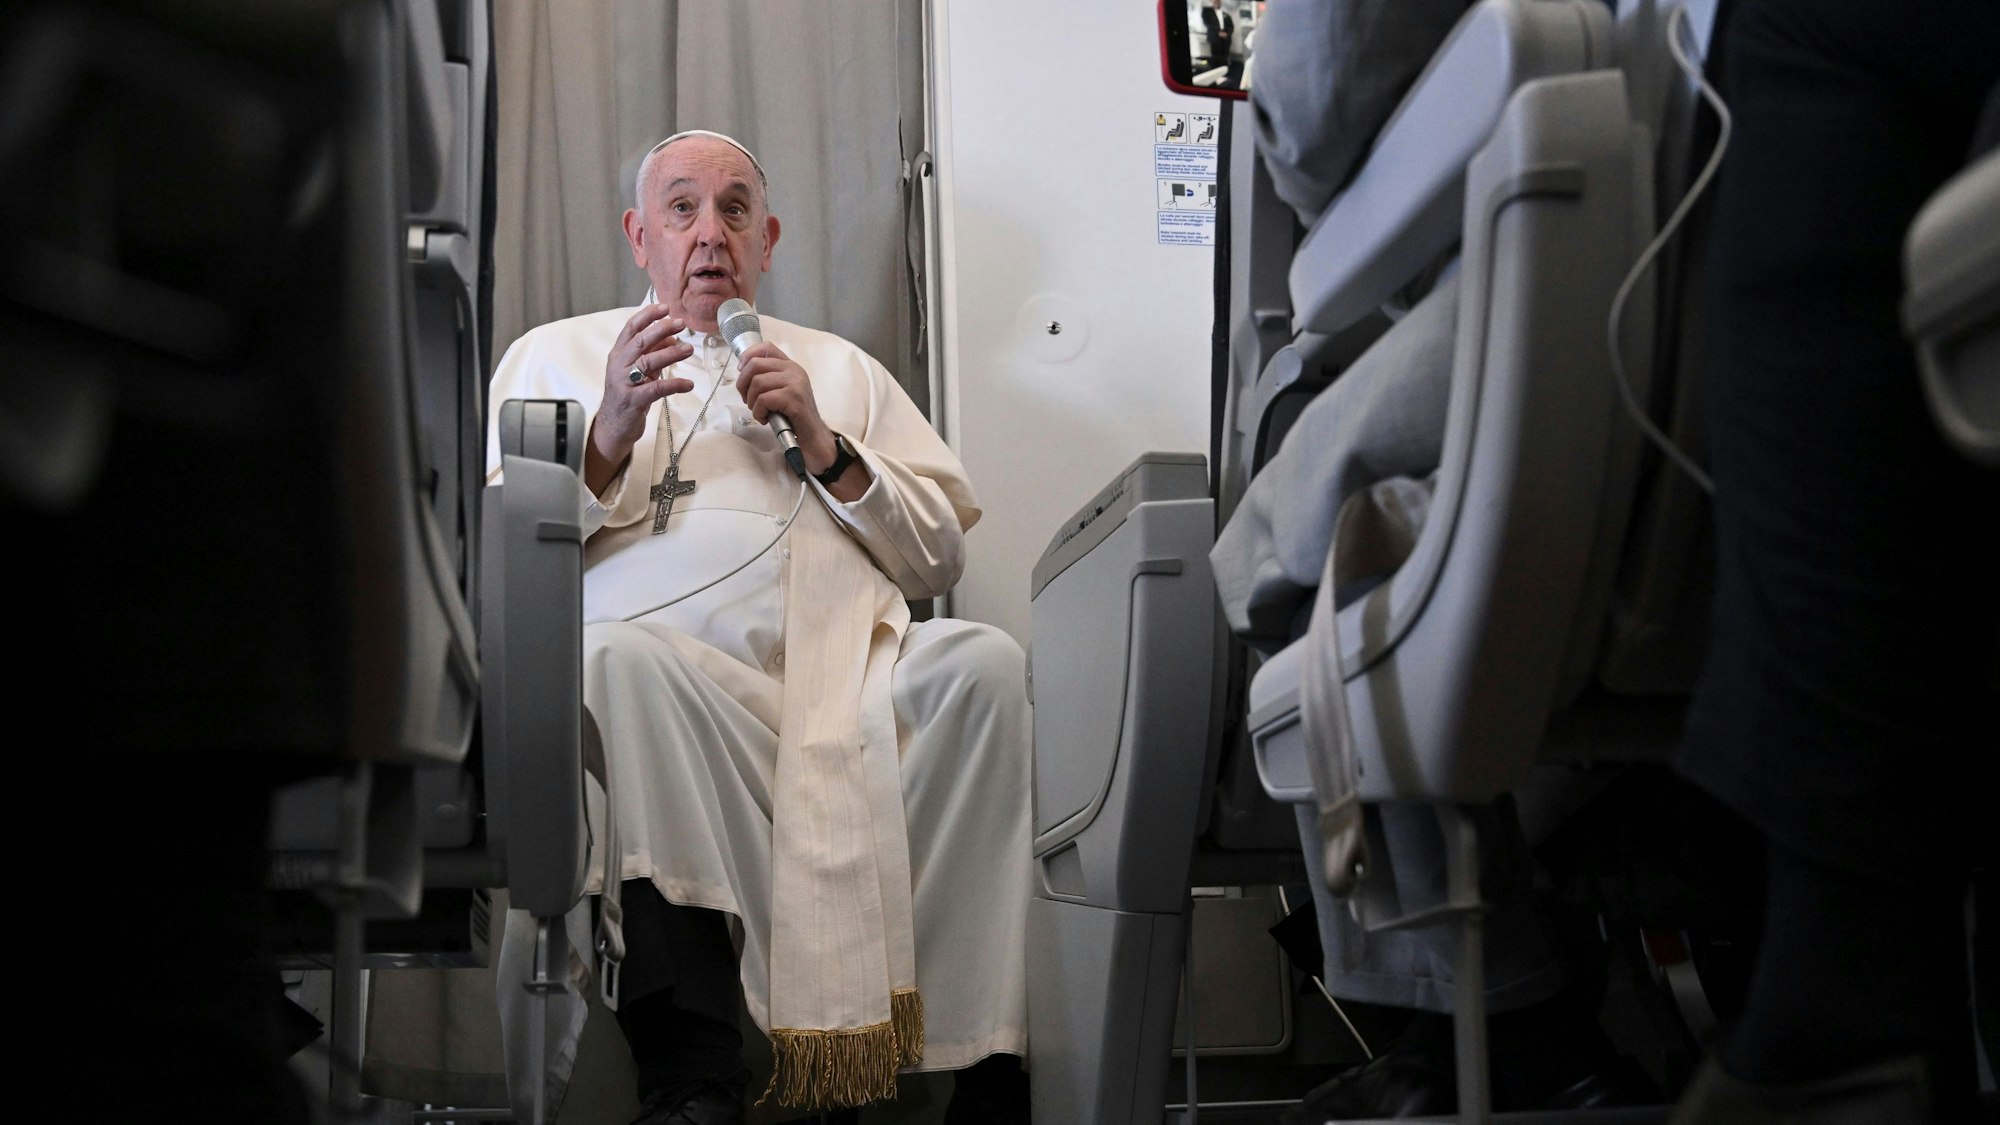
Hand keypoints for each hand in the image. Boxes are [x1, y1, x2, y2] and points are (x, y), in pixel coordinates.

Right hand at [586, 304, 693, 495]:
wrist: (613, 425)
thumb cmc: (628, 393)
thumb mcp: (638, 370)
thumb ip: (652, 353)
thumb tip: (672, 338)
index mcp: (618, 354)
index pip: (630, 328)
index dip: (647, 316)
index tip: (664, 308)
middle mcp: (619, 365)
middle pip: (640, 341)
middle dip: (661, 330)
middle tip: (680, 324)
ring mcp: (624, 383)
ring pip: (648, 362)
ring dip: (671, 354)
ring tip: (689, 349)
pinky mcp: (633, 401)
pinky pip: (655, 389)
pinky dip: (674, 385)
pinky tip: (688, 384)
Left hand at [735, 342, 839, 473]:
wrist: (813, 437)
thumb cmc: (794, 417)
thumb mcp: (781, 392)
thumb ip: (768, 378)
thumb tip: (742, 371)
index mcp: (791, 366)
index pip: (766, 347)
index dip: (748, 356)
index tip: (743, 373)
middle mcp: (794, 371)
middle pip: (755, 364)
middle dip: (743, 383)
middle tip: (748, 399)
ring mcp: (795, 383)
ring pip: (757, 382)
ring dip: (751, 401)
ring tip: (759, 411)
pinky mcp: (794, 398)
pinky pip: (763, 399)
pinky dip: (758, 412)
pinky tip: (765, 419)